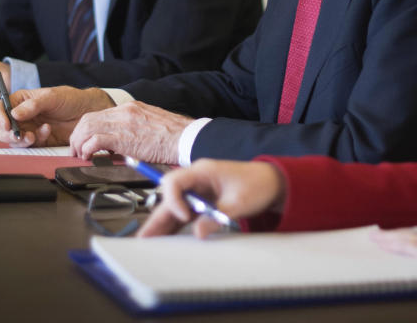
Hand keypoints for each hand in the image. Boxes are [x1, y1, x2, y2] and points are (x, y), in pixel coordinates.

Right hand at [0, 86, 112, 147]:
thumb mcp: (52, 97)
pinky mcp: (39, 140)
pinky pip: (30, 145)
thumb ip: (32, 105)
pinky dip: (36, 141)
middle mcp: (22, 116)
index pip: (0, 108)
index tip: (6, 124)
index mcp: (20, 101)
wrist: (88, 112)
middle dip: (6, 134)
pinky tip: (47, 131)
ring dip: (21, 140)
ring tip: (33, 136)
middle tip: (18, 135)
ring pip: (13, 140)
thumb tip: (14, 113)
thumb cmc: (70, 99)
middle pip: (1, 128)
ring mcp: (29, 128)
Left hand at [68, 101, 193, 161]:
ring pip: (87, 128)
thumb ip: (134, 128)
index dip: (86, 129)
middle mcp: (125, 111)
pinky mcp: (122, 138)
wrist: (185, 138)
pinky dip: (87, 149)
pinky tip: (89, 157)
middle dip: (77, 136)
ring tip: (80, 155)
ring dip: (79, 143)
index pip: (99, 114)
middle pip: (88, 119)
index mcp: (131, 108)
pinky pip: (94, 141)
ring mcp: (123, 123)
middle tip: (76, 150)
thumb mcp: (151, 124)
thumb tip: (121, 142)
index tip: (84, 140)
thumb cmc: (174, 136)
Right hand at [138, 159, 285, 238]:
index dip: (173, 200)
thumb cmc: (257, 185)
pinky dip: (176, 226)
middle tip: (143, 239)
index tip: (185, 216)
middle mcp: (196, 180)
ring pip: (175, 207)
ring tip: (147, 244)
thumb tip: (198, 234)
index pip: (174, 182)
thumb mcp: (239, 203)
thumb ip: (217, 217)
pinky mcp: (203, 202)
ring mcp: (199, 192)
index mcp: (202, 171)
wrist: (273, 182)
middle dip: (157, 217)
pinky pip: (185, 214)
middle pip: (170, 198)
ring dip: (163, 224)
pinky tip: (166, 240)